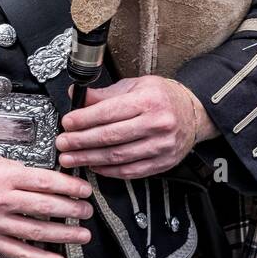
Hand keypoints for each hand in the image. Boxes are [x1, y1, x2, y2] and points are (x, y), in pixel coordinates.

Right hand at [0, 149, 92, 257]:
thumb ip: (25, 173)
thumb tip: (57, 183)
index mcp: (2, 175)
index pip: (44, 181)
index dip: (68, 187)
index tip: (84, 191)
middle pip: (44, 207)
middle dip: (71, 210)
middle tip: (87, 211)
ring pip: (36, 231)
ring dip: (64, 234)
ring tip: (82, 234)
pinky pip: (20, 252)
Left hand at [55, 76, 216, 179]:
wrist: (193, 113)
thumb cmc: (162, 97)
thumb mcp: (135, 86)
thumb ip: (105, 94)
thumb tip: (77, 96)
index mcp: (148, 100)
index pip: (109, 112)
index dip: (84, 119)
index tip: (67, 123)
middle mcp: (157, 123)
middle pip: (111, 137)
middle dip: (81, 142)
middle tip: (63, 144)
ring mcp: (161, 146)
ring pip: (118, 157)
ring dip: (90, 159)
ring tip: (71, 158)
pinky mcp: (162, 163)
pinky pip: (130, 171)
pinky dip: (109, 171)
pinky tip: (94, 166)